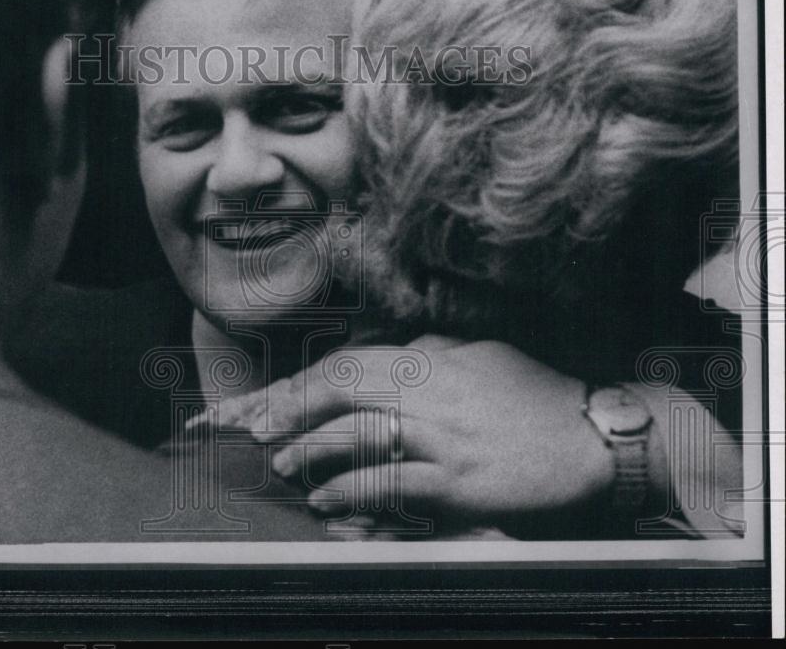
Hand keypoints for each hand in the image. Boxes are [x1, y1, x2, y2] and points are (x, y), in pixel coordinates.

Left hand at [209, 336, 615, 529]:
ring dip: (311, 452)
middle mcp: (432, 394)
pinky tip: (327, 499)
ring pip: (357, 437)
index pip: (352, 362)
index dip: (305, 380)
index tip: (274, 397)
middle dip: (292, 410)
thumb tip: (394, 354)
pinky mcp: (458, 484)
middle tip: (258, 429)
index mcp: (434, 361)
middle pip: (343, 392)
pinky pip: (389, 485)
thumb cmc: (539, 397)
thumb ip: (434, 353)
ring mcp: (443, 439)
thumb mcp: (484, 356)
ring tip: (284, 464)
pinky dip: (350, 492)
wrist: (595, 438)